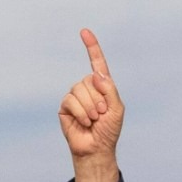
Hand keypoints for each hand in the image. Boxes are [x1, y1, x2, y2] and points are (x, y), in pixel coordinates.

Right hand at [60, 28, 125, 181]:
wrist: (96, 149)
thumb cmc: (109, 130)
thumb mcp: (117, 109)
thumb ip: (110, 90)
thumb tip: (96, 74)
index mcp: (101, 86)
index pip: (96, 63)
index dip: (91, 47)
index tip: (85, 32)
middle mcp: (87, 88)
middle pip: (88, 80)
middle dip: (98, 99)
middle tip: (102, 115)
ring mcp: (74, 96)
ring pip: (79, 89)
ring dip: (90, 108)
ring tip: (94, 120)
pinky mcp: (64, 106)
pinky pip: (70, 100)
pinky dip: (81, 113)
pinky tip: (85, 122)